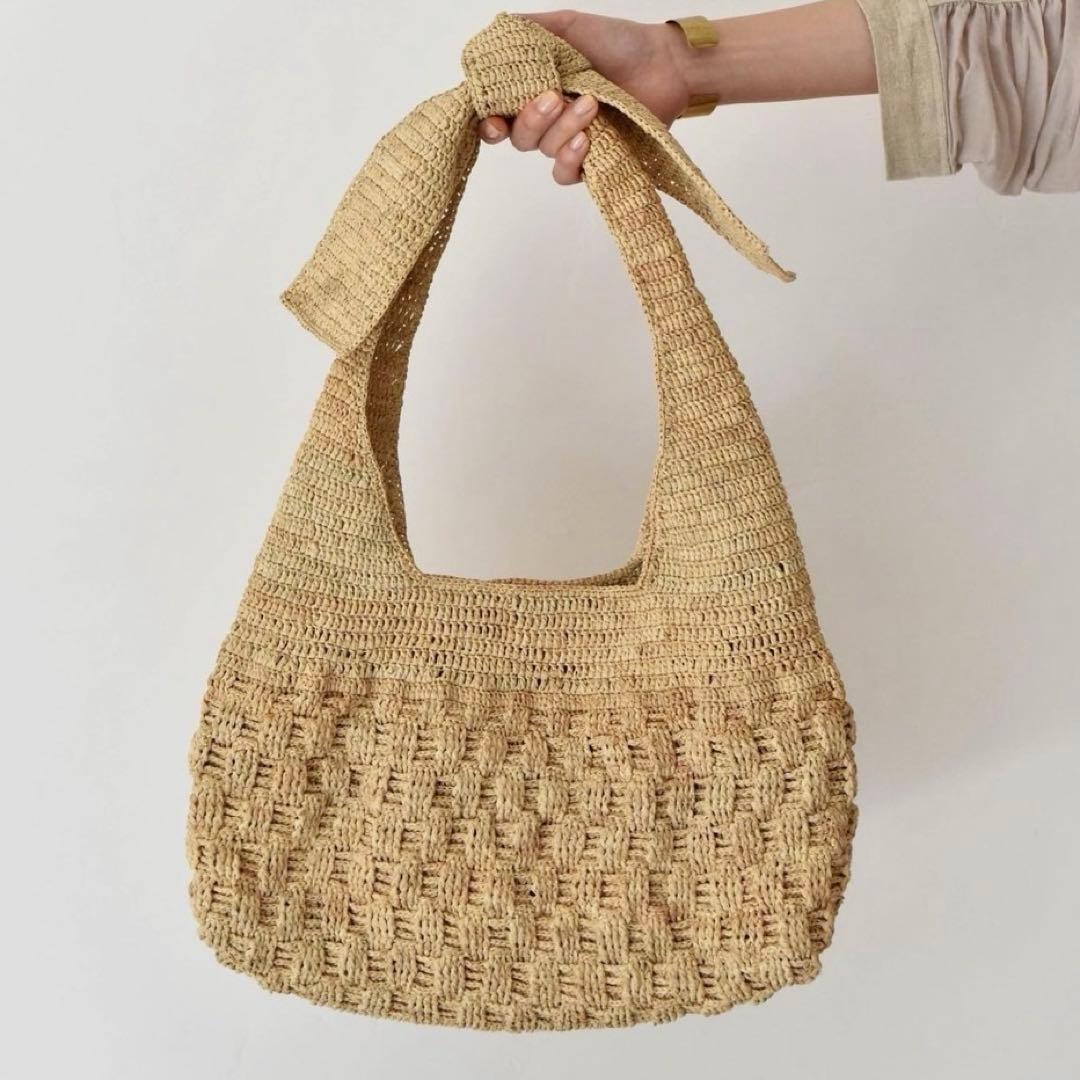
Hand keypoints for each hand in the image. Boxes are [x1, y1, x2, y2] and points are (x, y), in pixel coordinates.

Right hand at [479, 10, 689, 184]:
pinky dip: (570, 160)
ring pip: (545, 151)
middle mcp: (550, 118)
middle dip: (532, 120)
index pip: (499, 114)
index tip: (495, 121)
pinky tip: (587, 140)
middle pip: (519, 137)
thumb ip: (531, 31)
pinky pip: (565, 175)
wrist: (665, 65)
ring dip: (563, 128)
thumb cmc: (620, 43)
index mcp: (537, 88)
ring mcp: (570, 141)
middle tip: (554, 98)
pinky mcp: (592, 162)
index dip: (489, 123)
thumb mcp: (570, 26)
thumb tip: (497, 33)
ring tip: (591, 104)